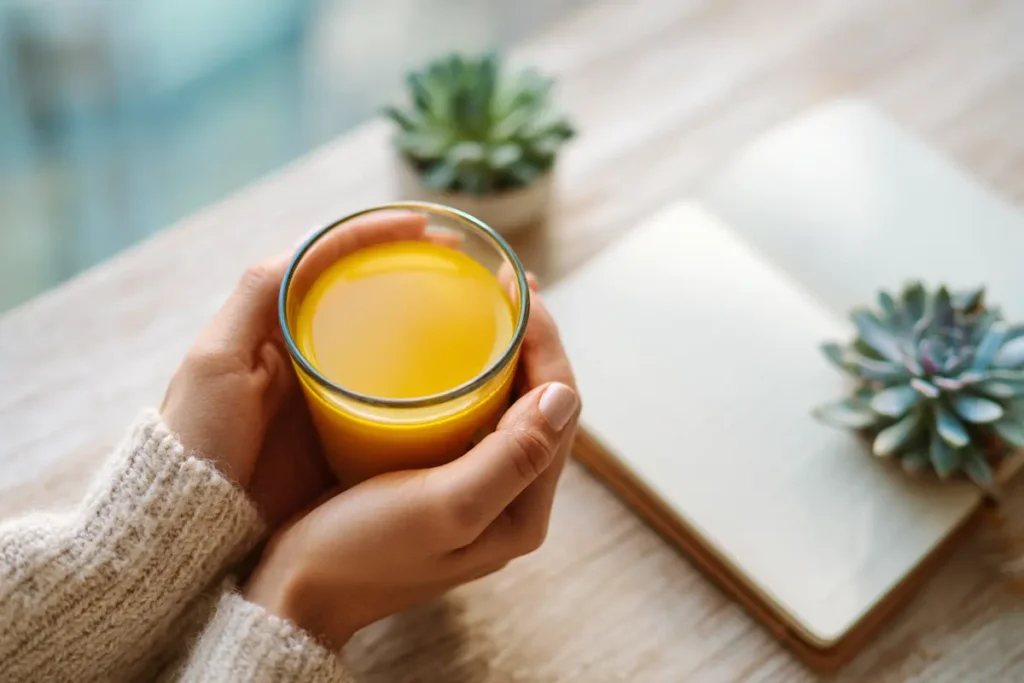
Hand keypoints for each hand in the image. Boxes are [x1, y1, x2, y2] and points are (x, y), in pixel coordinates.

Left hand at [160, 211, 442, 526]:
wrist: (196, 516)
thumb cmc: (198, 433)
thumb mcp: (215, 358)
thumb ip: (255, 298)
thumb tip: (307, 245)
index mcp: (277, 320)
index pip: (333, 259)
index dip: (379, 235)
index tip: (426, 229)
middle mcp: (308, 344)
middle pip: (368, 290)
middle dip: (414, 267)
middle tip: (463, 263)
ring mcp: (332, 385)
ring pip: (387, 337)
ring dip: (427, 315)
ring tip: (474, 304)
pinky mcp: (348, 425)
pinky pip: (393, 389)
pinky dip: (426, 373)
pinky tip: (459, 369)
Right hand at [243, 288, 578, 647]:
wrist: (298, 592)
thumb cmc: (362, 551)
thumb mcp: (444, 506)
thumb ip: (513, 458)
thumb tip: (566, 395)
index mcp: (524, 509)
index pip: (560, 408)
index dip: (548, 342)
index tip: (522, 288)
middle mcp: (512, 498)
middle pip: (542, 402)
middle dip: (533, 338)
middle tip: (508, 282)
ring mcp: (479, 489)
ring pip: (512, 404)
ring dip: (508, 352)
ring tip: (489, 302)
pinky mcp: (444, 479)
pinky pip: (477, 415)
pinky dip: (475, 375)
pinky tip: (452, 349)